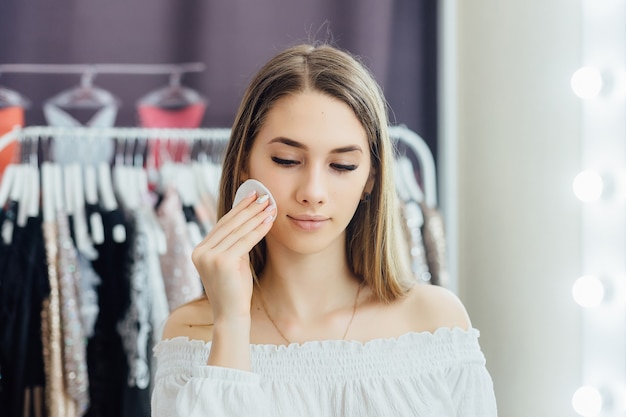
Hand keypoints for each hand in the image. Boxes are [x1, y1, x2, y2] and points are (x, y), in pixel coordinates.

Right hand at [191, 191, 275, 321]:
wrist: (231, 315)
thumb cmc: (235, 290)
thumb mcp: (231, 261)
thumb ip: (234, 242)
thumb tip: (249, 217)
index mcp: (199, 250)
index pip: (222, 225)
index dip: (238, 209)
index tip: (251, 195)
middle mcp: (200, 251)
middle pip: (229, 224)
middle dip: (249, 208)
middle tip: (264, 195)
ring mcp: (209, 256)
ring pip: (238, 231)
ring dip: (256, 216)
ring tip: (270, 205)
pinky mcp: (222, 261)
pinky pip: (245, 241)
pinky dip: (259, 229)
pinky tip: (269, 220)